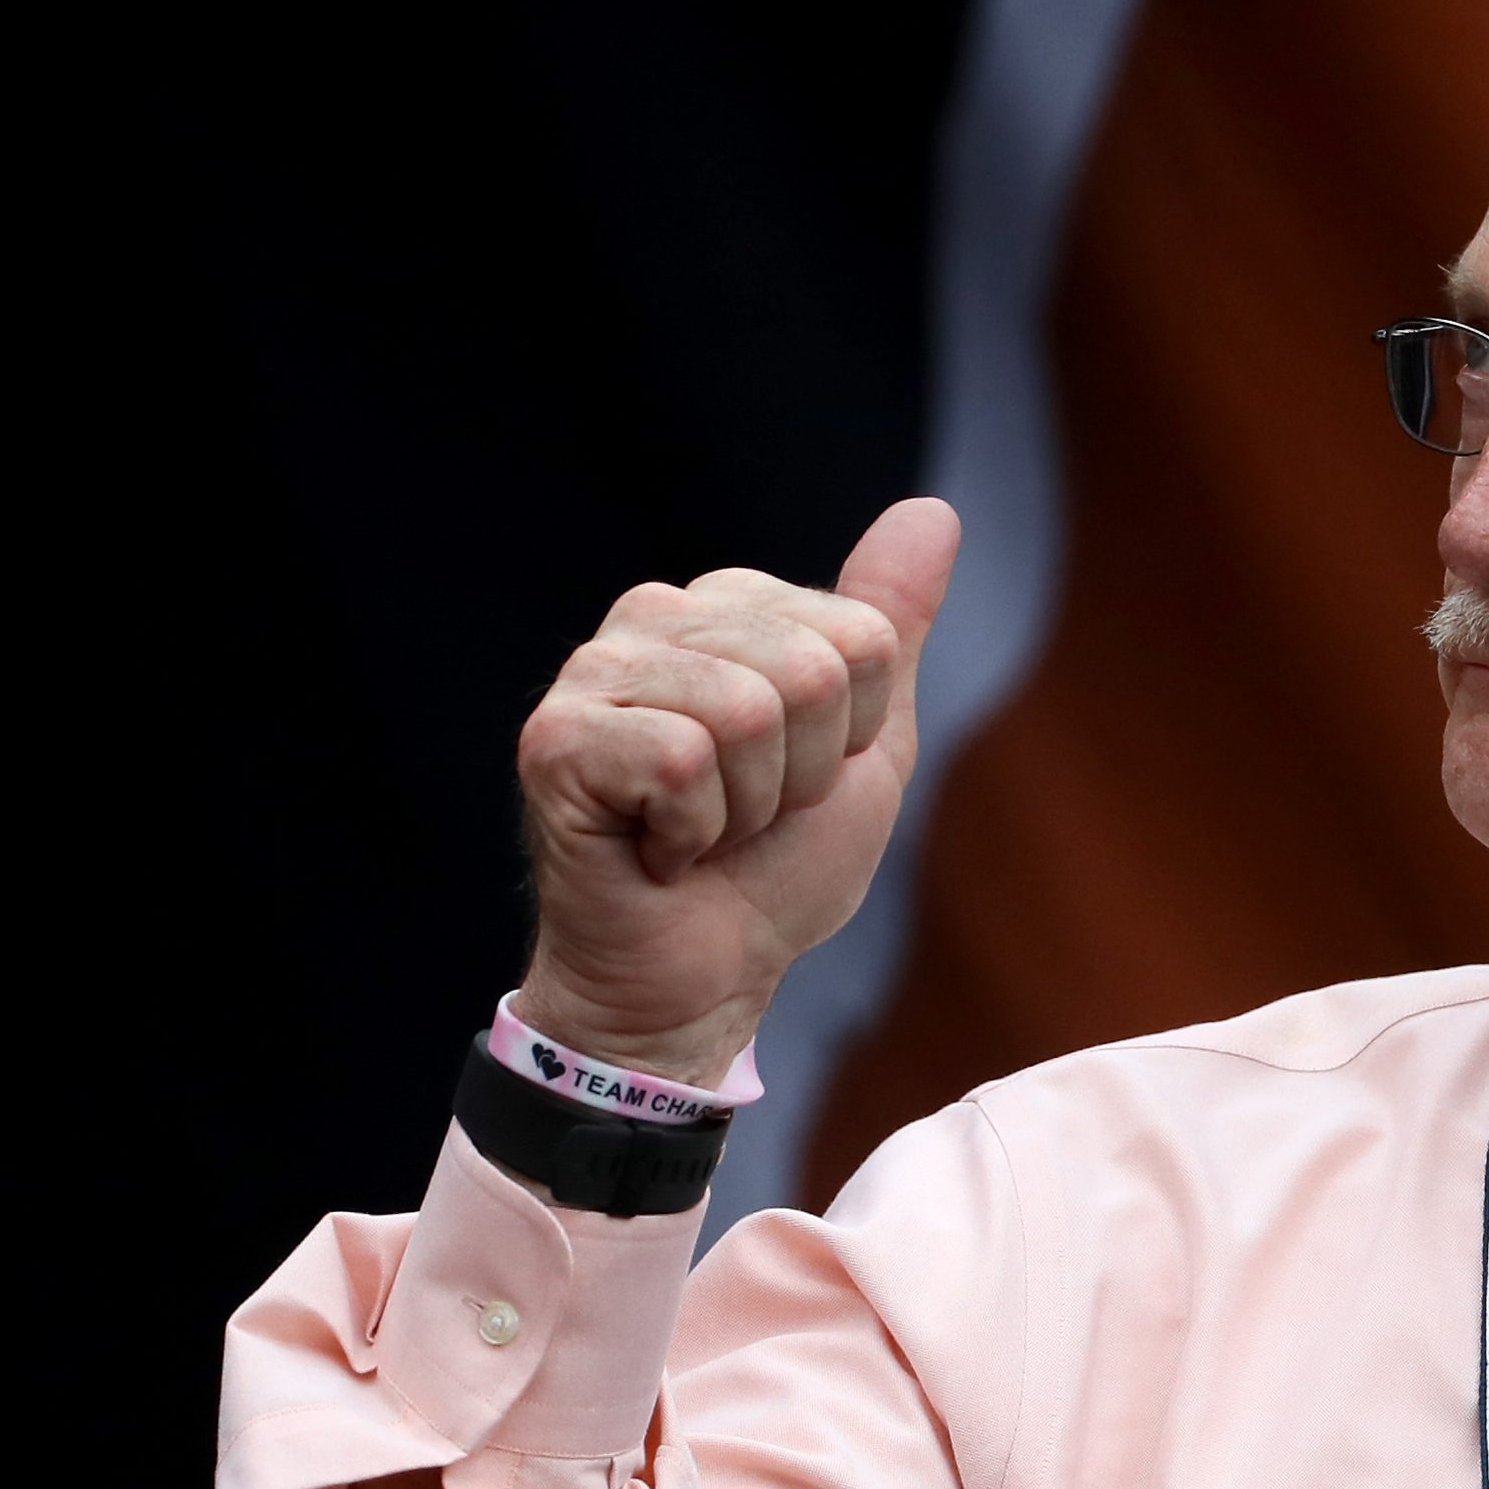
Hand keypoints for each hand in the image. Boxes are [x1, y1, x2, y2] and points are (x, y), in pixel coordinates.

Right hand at [508, 498, 961, 1080]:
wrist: (703, 977)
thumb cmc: (776, 869)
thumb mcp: (865, 746)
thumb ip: (893, 628)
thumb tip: (934, 511)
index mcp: (730, 607)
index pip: (862, 637)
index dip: (849, 739)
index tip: (793, 783)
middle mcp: (654, 616)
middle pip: (811, 670)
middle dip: (800, 777)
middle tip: (742, 818)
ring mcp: (594, 672)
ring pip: (746, 712)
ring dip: (745, 810)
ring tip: (699, 833)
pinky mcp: (555, 738)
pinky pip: (681, 762)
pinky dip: (690, 835)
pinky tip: (654, 851)